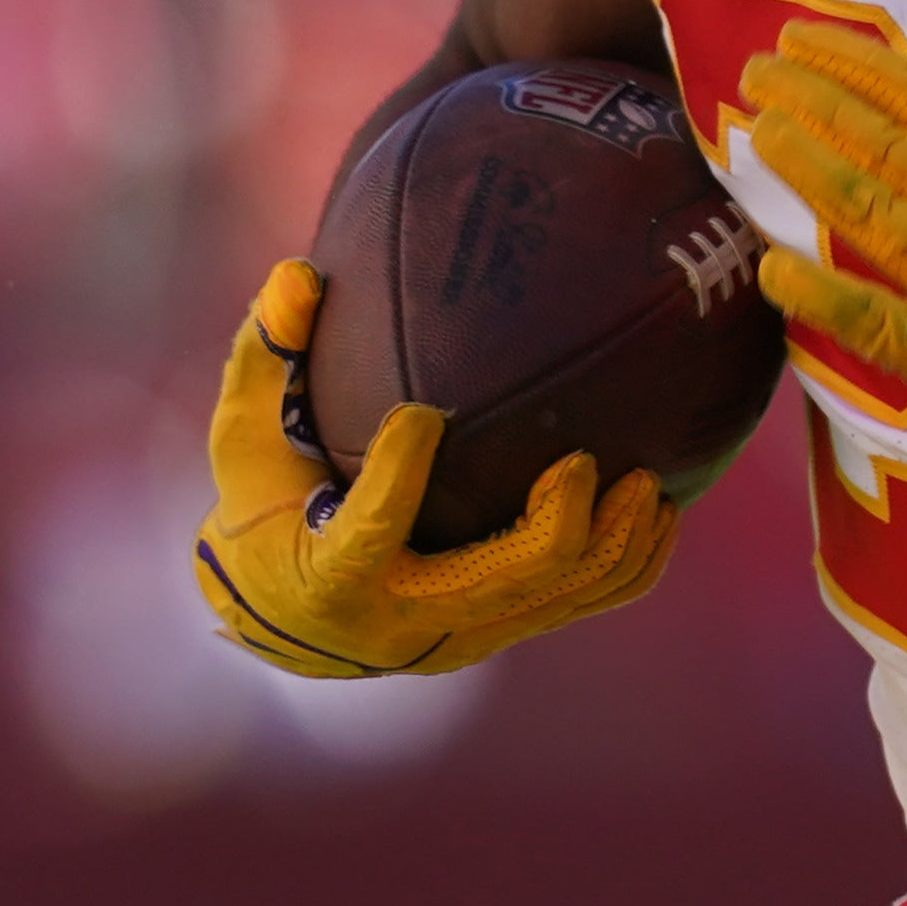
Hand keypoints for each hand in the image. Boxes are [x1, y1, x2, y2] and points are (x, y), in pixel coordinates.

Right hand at [191, 260, 672, 675]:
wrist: (289, 622)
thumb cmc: (263, 511)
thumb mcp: (244, 441)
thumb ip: (265, 359)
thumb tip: (300, 271)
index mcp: (330, 575)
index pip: (369, 529)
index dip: (397, 477)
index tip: (420, 413)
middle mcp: (404, 619)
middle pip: (501, 579)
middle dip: (555, 524)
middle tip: (583, 460)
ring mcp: (463, 635)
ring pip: (558, 600)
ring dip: (612, 545)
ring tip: (648, 483)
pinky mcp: (503, 633)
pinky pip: (583, 606)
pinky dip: (630, 566)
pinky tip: (662, 512)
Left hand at [739, 23, 906, 514]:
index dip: (860, 70)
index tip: (802, 43)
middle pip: (893, 147)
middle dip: (820, 103)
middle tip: (757, 73)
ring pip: (883, 213)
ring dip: (817, 169)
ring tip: (761, 133)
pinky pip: (884, 322)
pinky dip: (830, 295)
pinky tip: (775, 271)